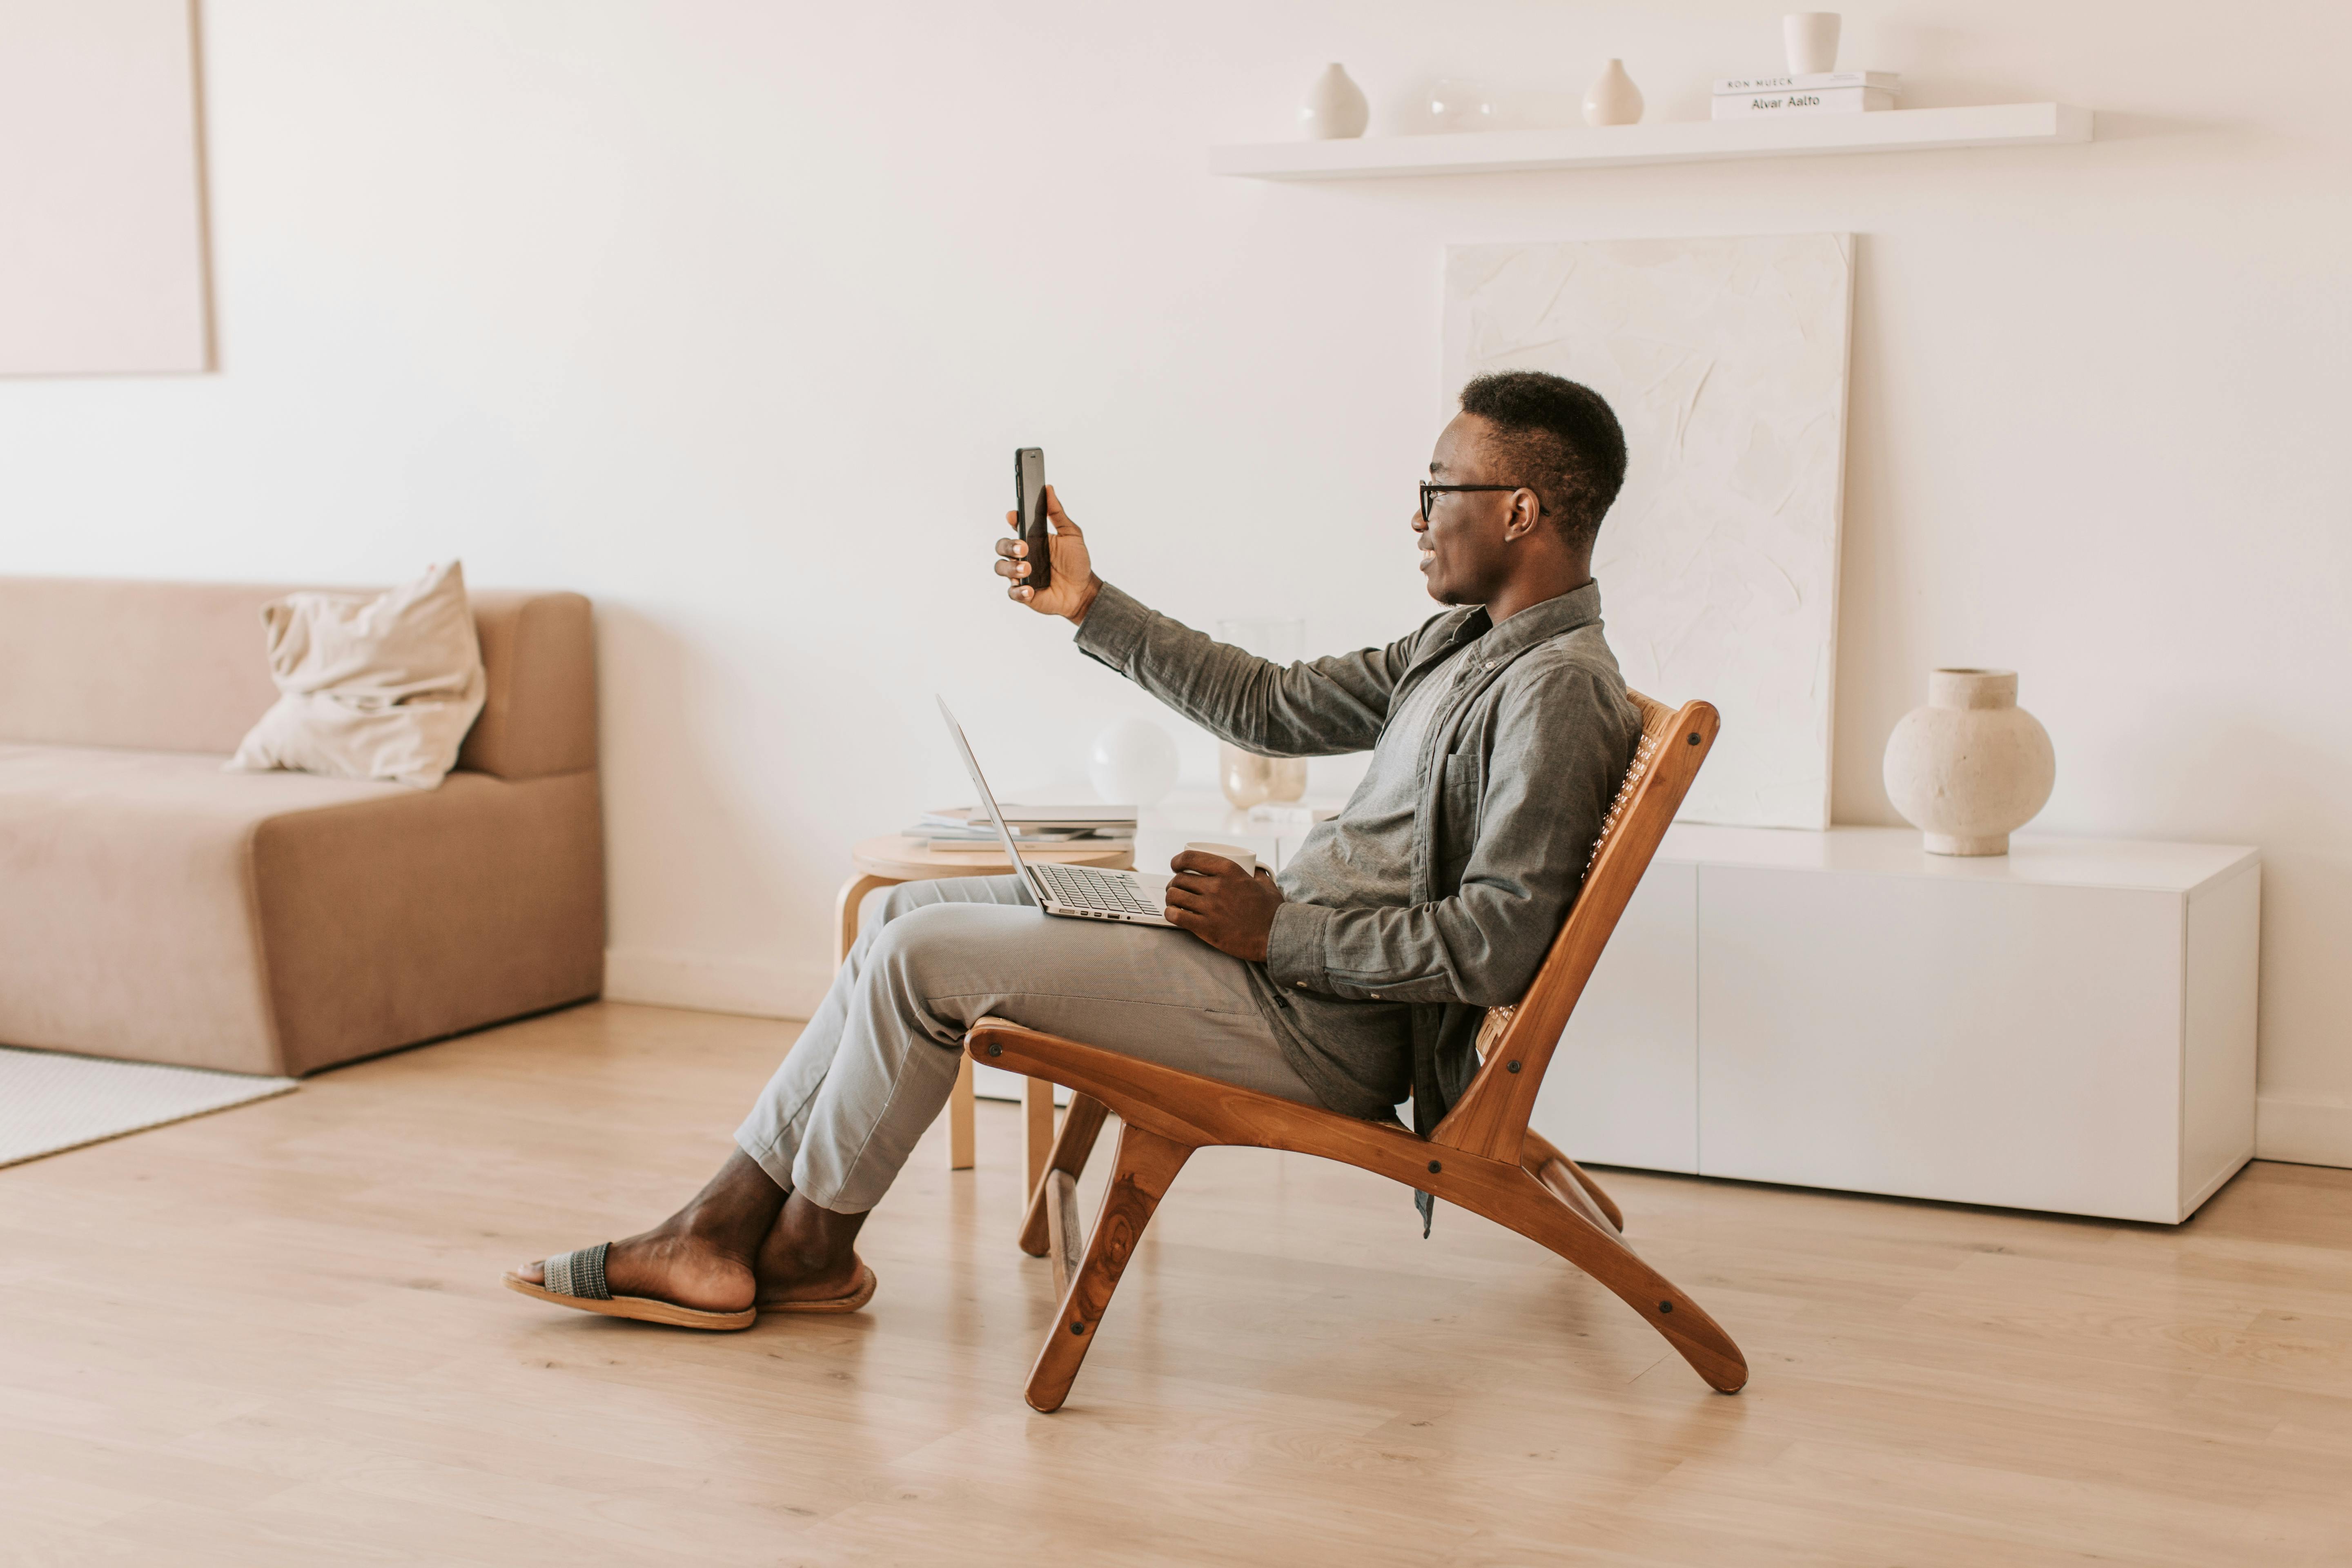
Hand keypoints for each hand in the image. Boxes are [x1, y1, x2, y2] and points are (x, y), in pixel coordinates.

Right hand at [994, 485, 1099, 622]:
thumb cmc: (1076, 563)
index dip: (1012, 520)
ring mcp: (1021, 575)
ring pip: (1001, 568)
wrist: (1083, 591)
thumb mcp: (1071, 535)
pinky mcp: (1024, 594)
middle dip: (1008, 545)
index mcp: (1031, 540)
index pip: (1015, 527)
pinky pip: (1012, 592)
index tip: (1014, 516)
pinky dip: (1018, 591)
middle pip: (1002, 546)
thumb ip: (1057, 513)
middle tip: (1023, 547)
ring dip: (1011, 568)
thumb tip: (1049, 489)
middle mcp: (1022, 556)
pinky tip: (1029, 590)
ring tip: (1027, 568)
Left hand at [1162, 852, 1283, 962]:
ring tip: (1175, 902)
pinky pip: (1176, 916)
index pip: (1190, 858)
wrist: (1274, 937)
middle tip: (1177, 888)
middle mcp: (1216, 886)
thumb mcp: (1265, 884)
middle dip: (1174, 883)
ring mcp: (1209, 907)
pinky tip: (1174, 914)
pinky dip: (1171, 913)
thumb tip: (1252, 868)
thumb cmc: (1271, 912)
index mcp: (1228, 870)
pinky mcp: (1205, 927)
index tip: (1176, 865)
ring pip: (1174, 896)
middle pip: (1180, 879)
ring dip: (1171, 898)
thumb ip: (1255, 873)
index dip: (1178, 861)